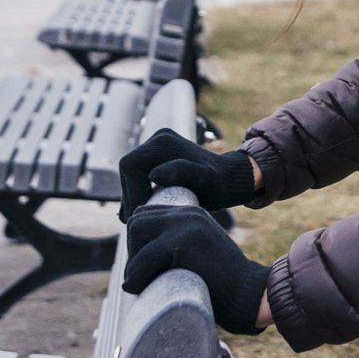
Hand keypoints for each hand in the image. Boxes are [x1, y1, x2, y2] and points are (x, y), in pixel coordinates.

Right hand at [117, 132, 258, 222]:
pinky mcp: (158, 156)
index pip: (130, 167)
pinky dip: (137, 192)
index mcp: (164, 141)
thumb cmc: (219, 184)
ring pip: (131, 173)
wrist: (229, 180)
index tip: (140, 214)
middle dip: (130, 195)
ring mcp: (157, 145)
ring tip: (141, 217)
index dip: (131, 192)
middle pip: (128, 169)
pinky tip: (142, 210)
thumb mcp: (206, 181)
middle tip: (137, 219)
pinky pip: (138, 175)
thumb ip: (182, 173)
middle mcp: (159, 138)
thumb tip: (154, 174)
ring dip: (132, 195)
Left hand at [122, 206, 270, 334]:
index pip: (146, 214)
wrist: (249, 296)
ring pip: (136, 233)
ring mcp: (186, 226)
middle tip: (141, 276)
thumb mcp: (198, 253)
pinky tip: (140, 290)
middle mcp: (188, 214)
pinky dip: (135, 278)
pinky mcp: (183, 244)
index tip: (143, 266)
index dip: (138, 241)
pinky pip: (142, 259)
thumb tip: (137, 257)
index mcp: (192, 214)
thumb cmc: (222, 284)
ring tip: (141, 284)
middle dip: (133, 249)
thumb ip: (176, 244)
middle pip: (137, 220)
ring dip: (133, 262)